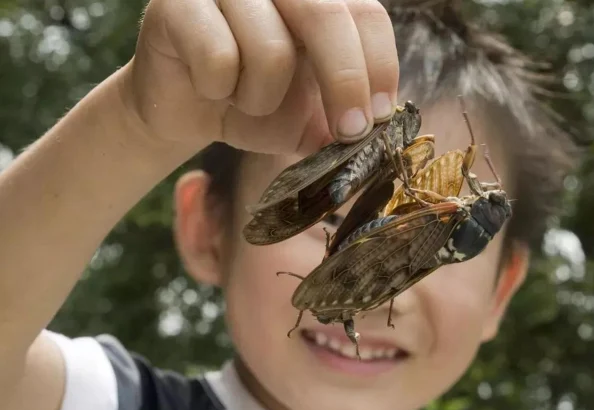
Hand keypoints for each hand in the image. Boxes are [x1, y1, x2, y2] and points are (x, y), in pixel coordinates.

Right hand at [125, 0, 399, 155]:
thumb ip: (341, 117)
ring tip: (243, 100)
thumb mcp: (308, 117)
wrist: (187, 110)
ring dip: (261, 99)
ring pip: (270, 49)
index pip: (365, 14)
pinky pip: (217, 56)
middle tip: (348, 132)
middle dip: (344, 83)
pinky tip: (208, 88)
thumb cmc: (251, 103)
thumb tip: (381, 134)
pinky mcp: (178, 3)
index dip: (379, 66)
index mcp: (313, 0)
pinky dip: (218, 90)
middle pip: (327, 17)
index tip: (378, 118)